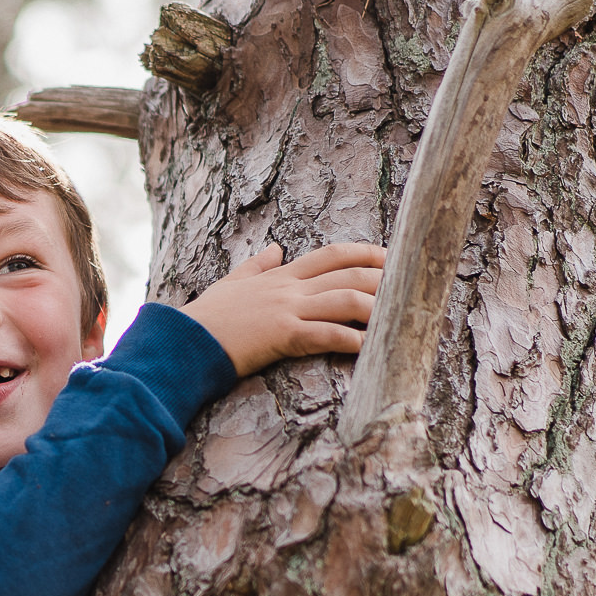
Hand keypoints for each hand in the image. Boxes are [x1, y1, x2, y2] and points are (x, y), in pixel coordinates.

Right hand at [178, 242, 382, 374]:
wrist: (184, 340)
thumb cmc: (206, 317)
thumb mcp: (231, 282)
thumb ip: (256, 265)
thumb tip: (275, 247)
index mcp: (280, 275)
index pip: (331, 254)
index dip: (364, 253)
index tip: (389, 257)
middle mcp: (288, 288)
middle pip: (347, 274)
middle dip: (383, 279)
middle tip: (411, 285)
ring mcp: (287, 310)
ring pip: (344, 300)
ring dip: (376, 309)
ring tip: (397, 318)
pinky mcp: (282, 335)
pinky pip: (326, 334)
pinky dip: (352, 340)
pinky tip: (369, 348)